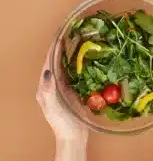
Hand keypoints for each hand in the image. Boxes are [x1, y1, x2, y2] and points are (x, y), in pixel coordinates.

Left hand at [36, 46, 87, 160]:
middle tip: (72, 35)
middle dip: (63, 49)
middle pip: (57, 62)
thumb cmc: (61, 122)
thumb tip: (47, 70)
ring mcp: (64, 86)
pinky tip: (87, 58)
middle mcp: (54, 83)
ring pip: (67, 66)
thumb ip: (48, 89)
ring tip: (79, 42)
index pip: (48, 63)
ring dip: (72, 54)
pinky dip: (80, 65)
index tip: (60, 36)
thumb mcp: (52, 106)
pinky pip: (76, 74)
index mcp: (46, 85)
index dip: (53, 49)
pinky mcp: (75, 89)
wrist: (73, 135)